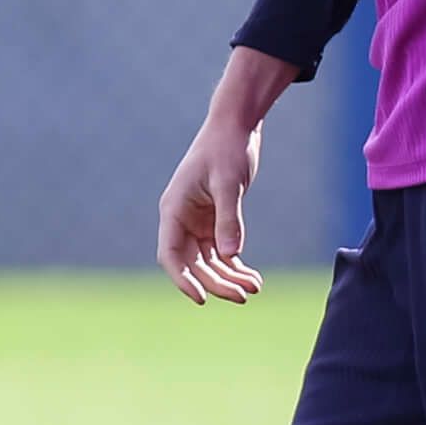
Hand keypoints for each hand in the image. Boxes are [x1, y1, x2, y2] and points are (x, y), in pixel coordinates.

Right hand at [158, 115, 268, 303]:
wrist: (236, 126)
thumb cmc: (227, 148)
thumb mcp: (228, 183)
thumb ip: (228, 219)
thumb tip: (230, 255)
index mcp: (174, 209)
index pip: (171, 254)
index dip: (183, 279)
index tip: (201, 298)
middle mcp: (181, 219)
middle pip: (193, 263)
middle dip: (216, 282)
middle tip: (243, 296)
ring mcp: (198, 222)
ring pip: (209, 261)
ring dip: (228, 277)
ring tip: (254, 288)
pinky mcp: (215, 220)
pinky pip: (221, 251)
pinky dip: (235, 265)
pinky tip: (252, 277)